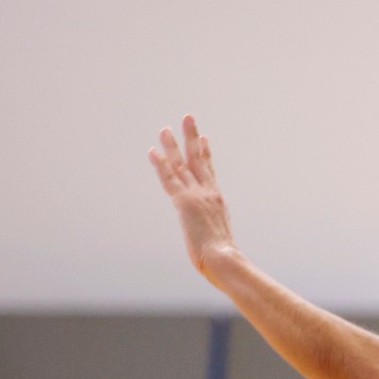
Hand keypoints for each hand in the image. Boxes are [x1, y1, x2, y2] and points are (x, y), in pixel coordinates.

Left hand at [149, 115, 240, 282]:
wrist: (225, 259)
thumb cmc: (226, 260)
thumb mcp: (223, 246)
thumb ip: (220, 240)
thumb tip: (224, 255)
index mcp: (218, 201)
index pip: (209, 173)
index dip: (206, 154)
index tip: (203, 139)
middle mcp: (208, 193)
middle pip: (198, 159)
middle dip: (192, 137)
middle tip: (188, 118)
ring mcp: (196, 195)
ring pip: (182, 164)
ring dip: (172, 145)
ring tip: (164, 129)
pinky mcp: (184, 202)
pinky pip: (169, 178)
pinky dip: (160, 164)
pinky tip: (153, 151)